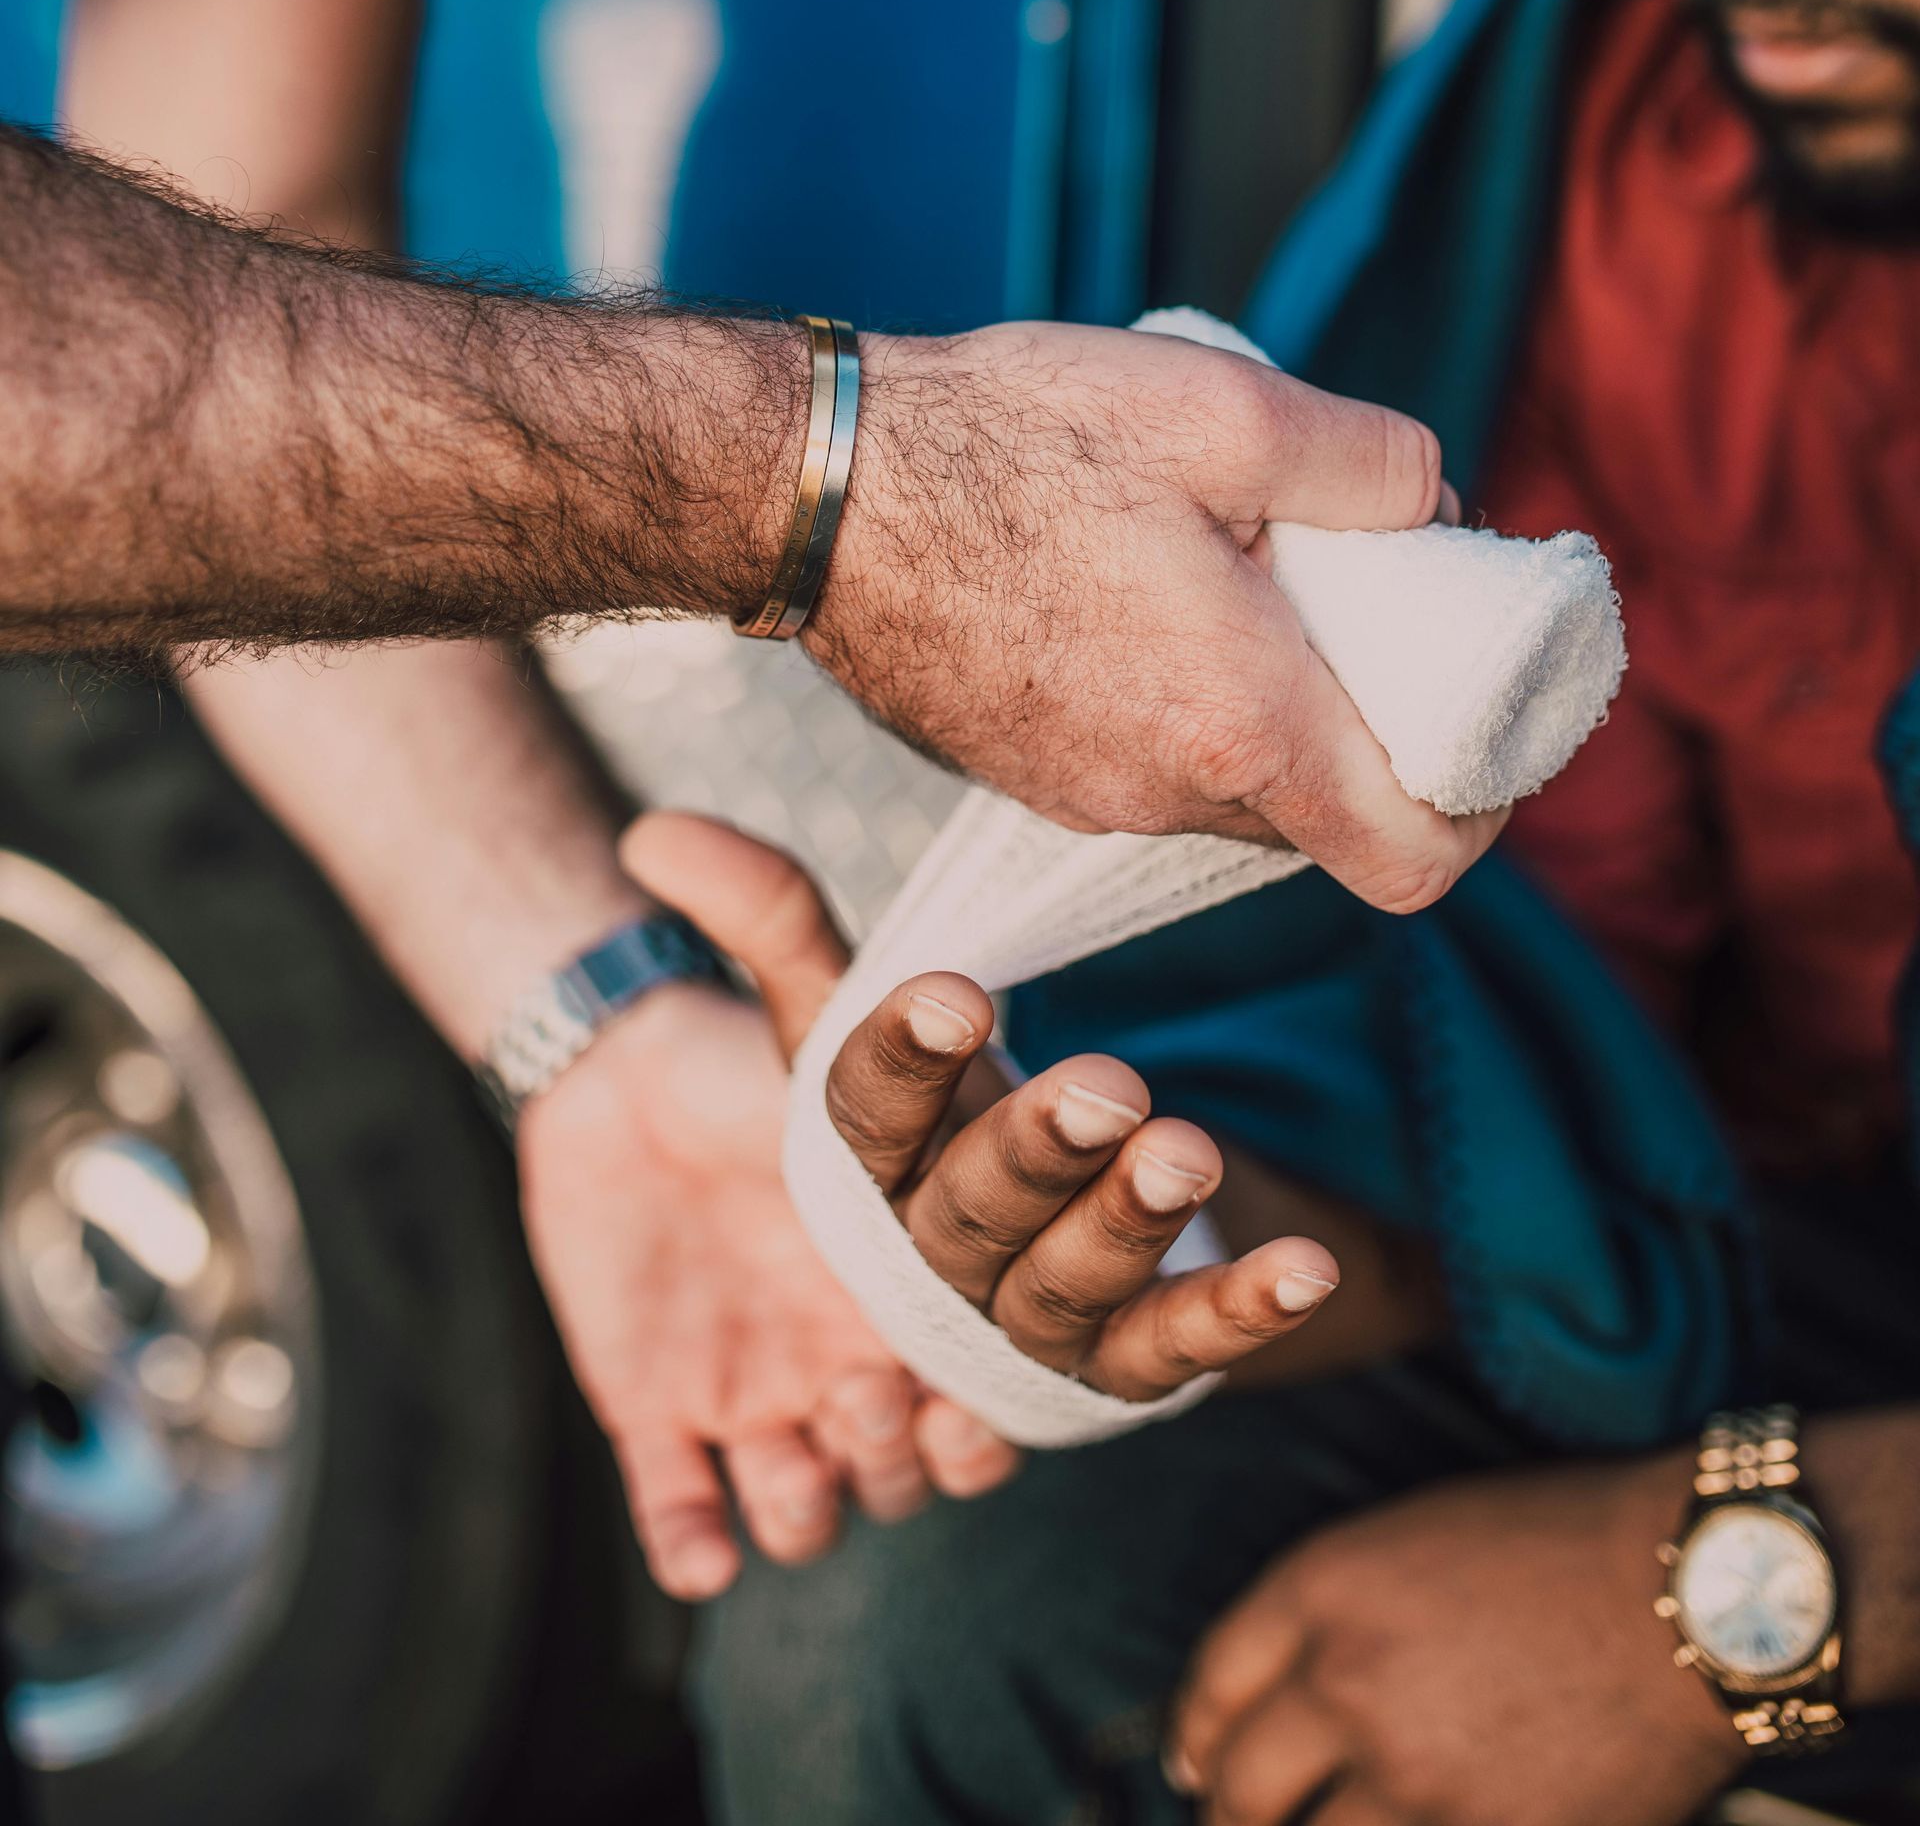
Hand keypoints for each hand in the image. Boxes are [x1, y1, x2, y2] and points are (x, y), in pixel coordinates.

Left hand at [518, 814, 1017, 1601]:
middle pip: (915, 1451)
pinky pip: (686, 1518)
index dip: (991, 1393)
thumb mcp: (808, 1003)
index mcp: (923, 1280)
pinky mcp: (662, 1421)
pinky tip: (699, 1538)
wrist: (616, 1084)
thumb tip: (753, 848)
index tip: (973, 1379)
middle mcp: (862, 1355)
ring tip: (817, 1432)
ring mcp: (766, 1394)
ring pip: (818, 1499)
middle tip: (888, 1389)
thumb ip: (792, 921)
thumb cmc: (748, 1056)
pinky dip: (695, 1541)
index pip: (991, 1365)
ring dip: (823, 1492)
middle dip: (918, 1443)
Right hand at [812, 323, 1504, 911]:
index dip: (1483, 809)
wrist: (810, 488)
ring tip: (1244, 582)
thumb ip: (1369, 461)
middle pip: (1329, 817)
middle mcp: (1165, 792)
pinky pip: (1150, 768)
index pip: (1418, 860)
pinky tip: (1149, 595)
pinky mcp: (1027, 774)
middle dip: (1373, 730)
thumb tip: (1435, 501)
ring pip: (1236, 791)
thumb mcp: (1223, 406)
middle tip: (1365, 611)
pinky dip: (1186, 708)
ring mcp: (1086, 797)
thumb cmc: (1001, 441)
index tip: (1485, 727)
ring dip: (1271, 712)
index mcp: (1241, 722)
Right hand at [823, 968, 1341, 1399]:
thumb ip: (774, 922)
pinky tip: (1303, 1269)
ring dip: (1128, 1225)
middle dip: (1033, 1153)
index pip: (865, 1115)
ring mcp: (1022, 1321)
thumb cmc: (929, 1107)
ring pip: (1063, 1289)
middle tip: (1105, 1087)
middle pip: (967, 1215)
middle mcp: (929, 1259)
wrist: (1018, 1228)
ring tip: (1189, 1151)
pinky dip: (1236, 1314)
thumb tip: (656, 834)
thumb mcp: (852, 1007)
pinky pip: (1172, 1351)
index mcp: (865, 1171)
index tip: (956, 988)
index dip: (904, 1055)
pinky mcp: (1117, 1363)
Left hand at [1165, 1455, 1744, 1825]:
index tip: (1195, 1762)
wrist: (1689, 1591)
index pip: (1212, 1686)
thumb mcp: (1413, 1537)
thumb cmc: (1561, 1543)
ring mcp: (1414, 1779)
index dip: (1196, 1735)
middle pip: (1239, 1788)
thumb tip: (1281, 1695)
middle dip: (1230, 1813)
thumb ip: (1331, 1610)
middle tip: (1237, 1820)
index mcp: (1323, 1590)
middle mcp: (1348, 1686)